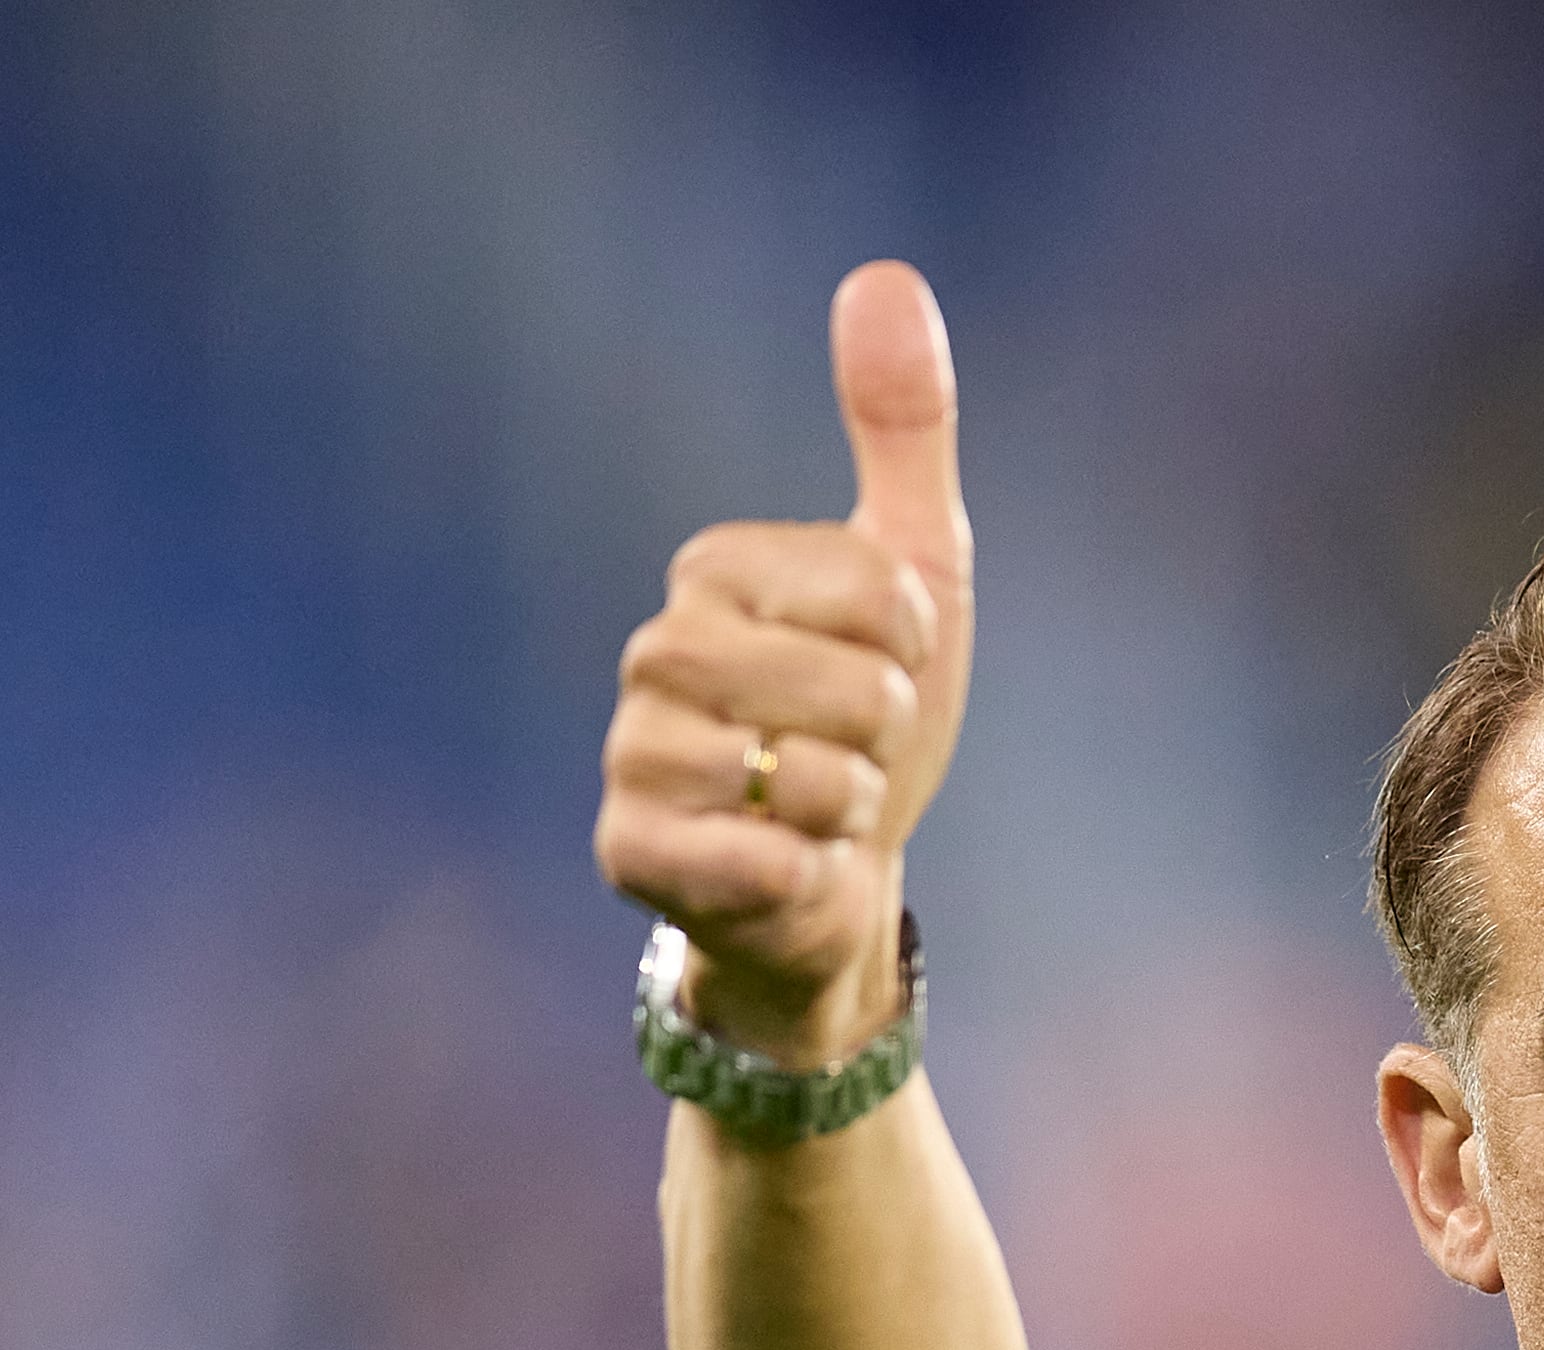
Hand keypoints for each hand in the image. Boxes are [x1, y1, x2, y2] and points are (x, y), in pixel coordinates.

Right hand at [597, 261, 975, 1066]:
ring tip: (814, 811)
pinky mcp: (627, 853)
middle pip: (857, 688)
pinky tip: (782, 870)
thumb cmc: (869, 724)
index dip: (916, 651)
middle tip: (850, 755)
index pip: (884, 593)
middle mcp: (655, 649)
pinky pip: (760, 859)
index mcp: (715, 568)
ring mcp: (632, 753)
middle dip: (887, 739)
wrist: (832, 882)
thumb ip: (901, 429)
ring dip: (849, 810)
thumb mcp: (914, 572)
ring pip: (811, 778)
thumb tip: (885, 273)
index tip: (883, 672)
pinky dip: (804, 876)